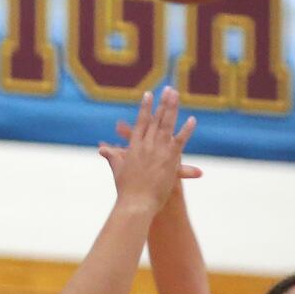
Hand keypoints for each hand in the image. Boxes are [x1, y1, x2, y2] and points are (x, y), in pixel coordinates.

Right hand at [98, 87, 199, 211]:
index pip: (140, 122)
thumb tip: (102, 150)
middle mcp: (146, 145)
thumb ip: (112, 156)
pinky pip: (179, 141)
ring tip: (176, 95)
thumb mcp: (118, 170)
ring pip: (167, 125)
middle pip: (155, 119)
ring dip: (172, 108)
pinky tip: (192, 120)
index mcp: (134, 146)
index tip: (148, 95)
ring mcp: (158, 150)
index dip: (145, 108)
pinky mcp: (169, 159)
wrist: (136, 203)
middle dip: (162, 103)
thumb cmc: (126, 190)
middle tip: (168, 89)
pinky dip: (186, 130)